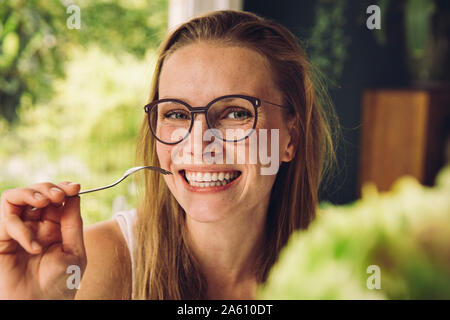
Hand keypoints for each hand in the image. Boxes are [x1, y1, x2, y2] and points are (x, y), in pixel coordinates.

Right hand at [0, 181, 86, 298]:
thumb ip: (73, 223)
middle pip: (36, 192)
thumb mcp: (75, 251)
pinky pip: (6, 221)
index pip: (57, 197)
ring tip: (45, 202)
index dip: (65, 187)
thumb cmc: (60, 283)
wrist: (40, 305)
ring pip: (15, 197)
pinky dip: (21, 228)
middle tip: (59, 195)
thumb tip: (75, 194)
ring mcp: (18, 230)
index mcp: (55, 226)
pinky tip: (34, 247)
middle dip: (48, 187)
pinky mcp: (1, 240)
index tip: (75, 187)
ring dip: (30, 193)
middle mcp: (36, 225)